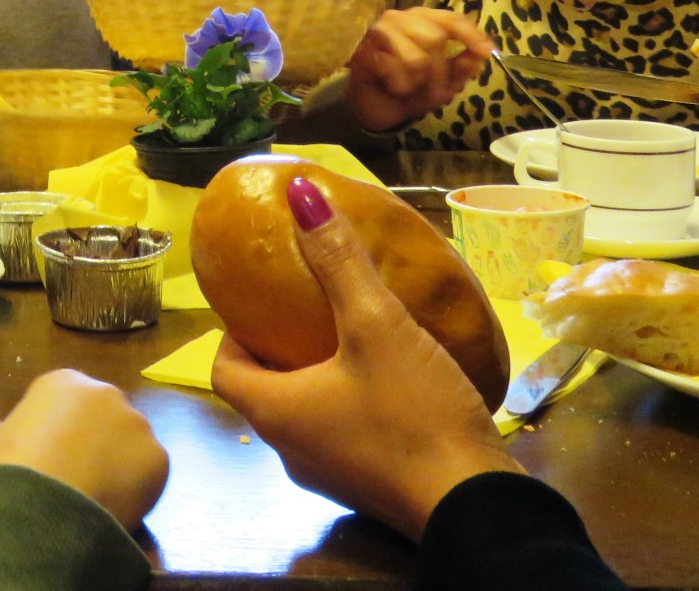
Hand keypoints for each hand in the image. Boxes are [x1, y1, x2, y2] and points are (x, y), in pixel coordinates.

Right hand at [0, 370, 168, 529]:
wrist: (43, 505)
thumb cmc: (11, 466)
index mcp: (64, 382)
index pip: (66, 401)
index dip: (58, 430)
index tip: (49, 456)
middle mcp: (106, 393)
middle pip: (103, 417)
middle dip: (93, 441)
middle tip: (77, 475)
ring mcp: (136, 423)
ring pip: (129, 443)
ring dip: (117, 462)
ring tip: (97, 495)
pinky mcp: (158, 456)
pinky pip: (148, 472)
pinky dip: (137, 487)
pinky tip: (116, 506)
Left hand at [210, 177, 520, 540]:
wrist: (475, 507)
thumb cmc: (414, 415)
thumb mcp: (377, 326)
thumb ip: (339, 260)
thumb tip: (298, 193)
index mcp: (275, 413)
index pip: (223, 368)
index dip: (234, 331)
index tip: (261, 298)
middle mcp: (290, 451)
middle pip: (264, 389)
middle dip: (278, 347)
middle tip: (307, 305)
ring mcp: (330, 476)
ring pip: (305, 414)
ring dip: (317, 376)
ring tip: (349, 333)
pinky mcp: (369, 487)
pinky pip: (342, 435)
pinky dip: (349, 403)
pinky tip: (390, 377)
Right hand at [343, 8, 492, 132]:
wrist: (375, 108)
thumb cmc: (410, 88)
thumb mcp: (443, 82)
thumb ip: (461, 69)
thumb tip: (479, 56)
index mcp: (423, 21)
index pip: (451, 18)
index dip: (470, 34)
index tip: (486, 52)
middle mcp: (401, 19)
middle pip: (435, 38)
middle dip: (440, 72)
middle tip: (436, 90)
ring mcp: (379, 32)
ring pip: (415, 57)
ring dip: (418, 81)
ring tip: (411, 87)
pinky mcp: (364, 51)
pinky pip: (394, 69)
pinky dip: (401, 85)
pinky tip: (394, 87)